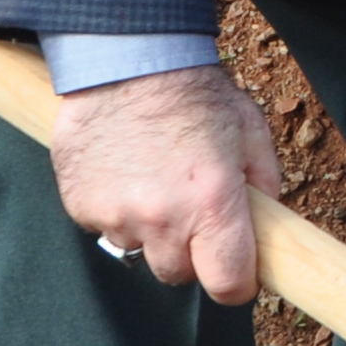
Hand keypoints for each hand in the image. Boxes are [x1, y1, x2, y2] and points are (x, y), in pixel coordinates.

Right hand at [48, 61, 285, 300]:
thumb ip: (264, 187)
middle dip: (190, 252)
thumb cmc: (192, 93)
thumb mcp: (250, 132)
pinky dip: (116, 210)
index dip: (237, 282)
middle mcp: (161, 218)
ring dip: (150, 230)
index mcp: (211, 204)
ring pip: (138, 251)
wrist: (125, 60)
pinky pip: (104, 228)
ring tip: (154, 180)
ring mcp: (115, 215)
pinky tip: (125, 171)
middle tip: (192, 212)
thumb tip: (265, 228)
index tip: (236, 270)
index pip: (227, 285)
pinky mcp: (80, 206)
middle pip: (178, 274)